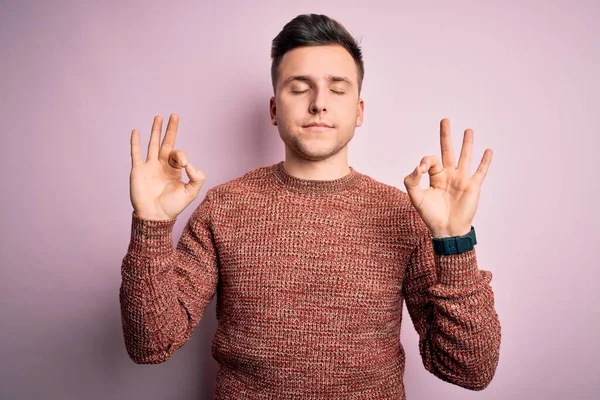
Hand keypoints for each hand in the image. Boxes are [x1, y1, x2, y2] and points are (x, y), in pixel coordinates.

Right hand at [129, 114, 205, 220]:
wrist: (155, 216)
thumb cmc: (172, 207)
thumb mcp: (191, 192)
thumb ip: (196, 177)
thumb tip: (190, 164)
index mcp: (175, 170)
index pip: (179, 154)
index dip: (182, 155)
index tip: (183, 164)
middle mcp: (162, 165)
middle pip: (167, 142)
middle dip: (171, 129)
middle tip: (174, 115)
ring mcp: (149, 166)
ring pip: (152, 144)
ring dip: (155, 130)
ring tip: (158, 117)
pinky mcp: (138, 170)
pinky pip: (136, 153)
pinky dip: (135, 142)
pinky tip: (136, 131)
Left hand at [403, 118, 491, 237]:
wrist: (446, 229)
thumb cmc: (430, 215)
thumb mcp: (415, 197)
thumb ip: (411, 180)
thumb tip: (418, 167)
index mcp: (435, 177)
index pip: (431, 160)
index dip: (425, 161)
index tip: (421, 169)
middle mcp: (449, 175)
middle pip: (447, 150)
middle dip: (445, 136)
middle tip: (444, 120)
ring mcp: (462, 179)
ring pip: (465, 157)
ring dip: (467, 143)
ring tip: (468, 130)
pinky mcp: (473, 186)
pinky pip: (480, 171)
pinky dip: (485, 161)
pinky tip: (488, 151)